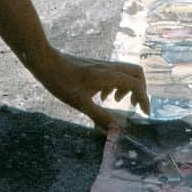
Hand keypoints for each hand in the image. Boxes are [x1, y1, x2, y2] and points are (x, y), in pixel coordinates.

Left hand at [36, 49, 150, 129]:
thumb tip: (117, 130)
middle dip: (140, 90)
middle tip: (135, 106)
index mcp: (108, 75)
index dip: (144, 99)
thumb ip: (100, 116)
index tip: (145, 114)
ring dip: (127, 87)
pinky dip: (115, 85)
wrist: (46, 62)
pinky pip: (114, 73)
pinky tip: (102, 96)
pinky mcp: (95, 66)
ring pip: (125, 72)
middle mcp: (109, 67)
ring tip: (116, 103)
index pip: (136, 85)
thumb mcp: (80, 103)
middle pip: (136, 73)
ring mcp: (102, 65)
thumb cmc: (61, 82)